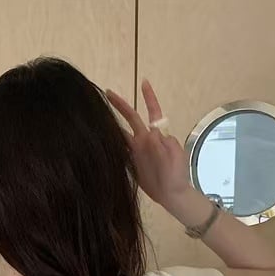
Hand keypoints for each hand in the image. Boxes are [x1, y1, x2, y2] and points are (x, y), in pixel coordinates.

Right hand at [105, 78, 192, 210]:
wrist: (171, 194)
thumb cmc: (177, 173)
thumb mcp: (175, 156)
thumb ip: (164, 144)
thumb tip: (151, 133)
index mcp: (158, 135)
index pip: (153, 112)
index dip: (149, 97)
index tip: (144, 82)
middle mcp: (145, 139)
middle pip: (131, 118)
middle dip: (120, 105)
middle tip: (107, 92)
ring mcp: (137, 150)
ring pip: (121, 133)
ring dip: (111, 123)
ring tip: (97, 114)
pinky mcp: (130, 162)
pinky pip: (119, 149)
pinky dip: (111, 143)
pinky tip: (100, 139)